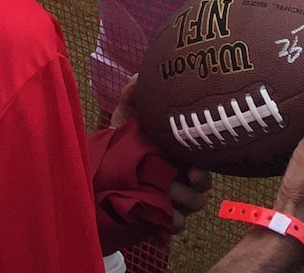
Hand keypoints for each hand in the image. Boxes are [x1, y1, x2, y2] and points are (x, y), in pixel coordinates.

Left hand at [110, 76, 210, 232]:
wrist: (100, 165)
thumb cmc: (121, 137)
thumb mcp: (127, 113)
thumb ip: (135, 93)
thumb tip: (141, 75)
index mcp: (178, 152)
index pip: (203, 163)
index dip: (203, 170)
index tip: (193, 169)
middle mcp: (180, 176)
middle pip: (202, 190)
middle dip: (195, 190)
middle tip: (182, 184)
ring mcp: (171, 198)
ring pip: (189, 209)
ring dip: (179, 207)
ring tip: (162, 202)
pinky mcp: (159, 217)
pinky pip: (173, 227)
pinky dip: (168, 227)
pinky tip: (158, 228)